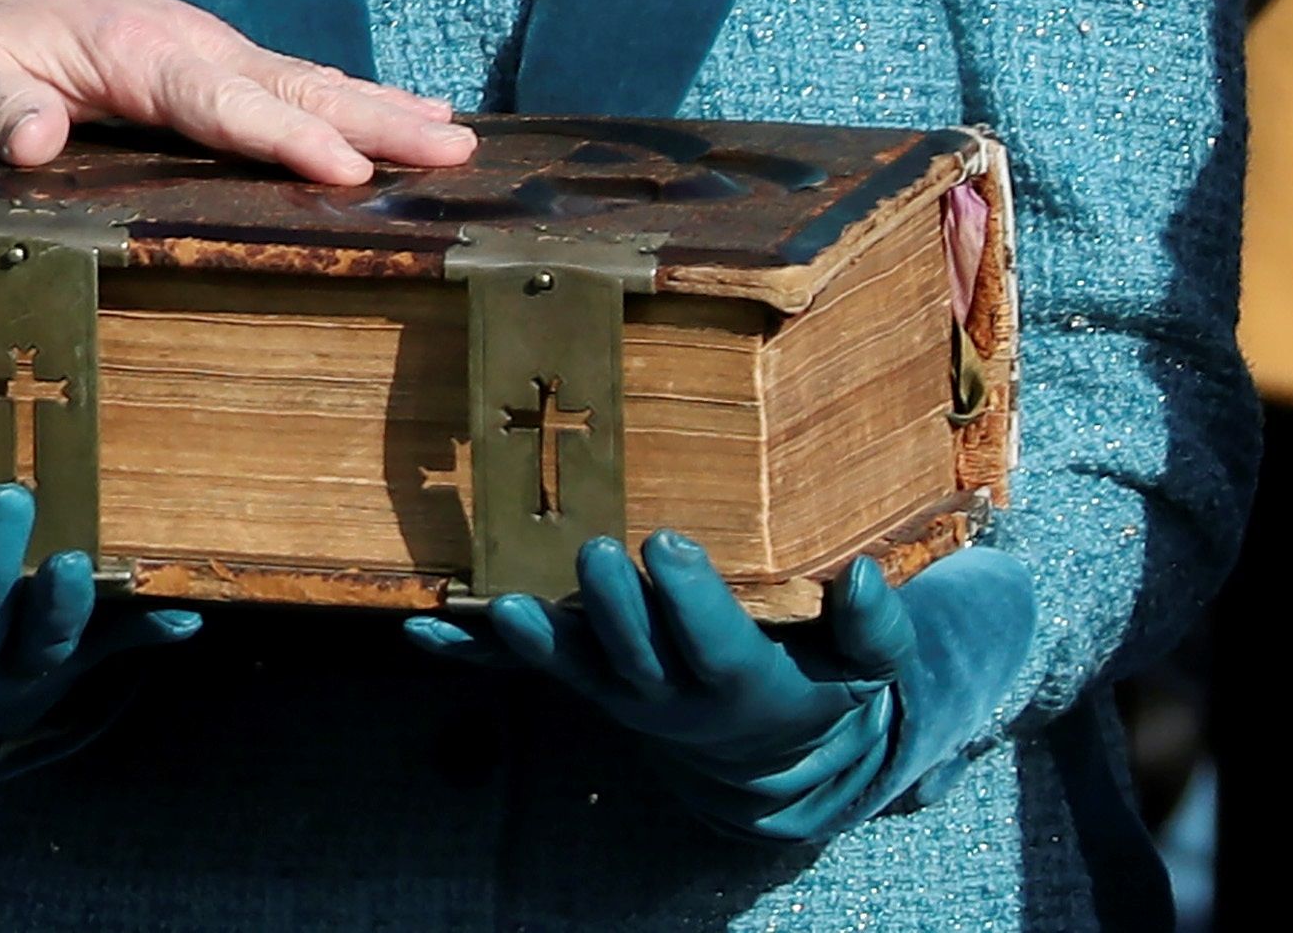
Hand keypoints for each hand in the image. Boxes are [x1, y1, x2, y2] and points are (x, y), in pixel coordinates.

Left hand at [0, 0, 473, 183]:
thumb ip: (0, 107)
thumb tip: (34, 144)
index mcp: (137, 55)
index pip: (223, 104)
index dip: (286, 140)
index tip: (352, 170)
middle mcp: (189, 45)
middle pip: (292, 89)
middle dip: (375, 120)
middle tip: (457, 149)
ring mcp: (205, 49)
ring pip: (306, 82)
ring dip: (382, 109)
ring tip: (460, 139)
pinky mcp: (208, 60)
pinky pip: (289, 82)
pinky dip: (351, 98)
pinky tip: (405, 116)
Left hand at [406, 535, 1034, 840]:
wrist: (762, 749)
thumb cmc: (813, 677)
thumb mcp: (862, 667)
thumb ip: (873, 629)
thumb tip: (866, 576)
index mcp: (742, 686)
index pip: (716, 648)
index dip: (693, 603)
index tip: (670, 543)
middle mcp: (667, 695)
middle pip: (633, 657)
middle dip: (612, 608)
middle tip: (595, 552)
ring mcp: (612, 688)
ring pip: (569, 667)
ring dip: (533, 638)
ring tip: (503, 605)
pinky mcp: (575, 675)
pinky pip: (515, 668)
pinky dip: (467, 649)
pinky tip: (419, 628)